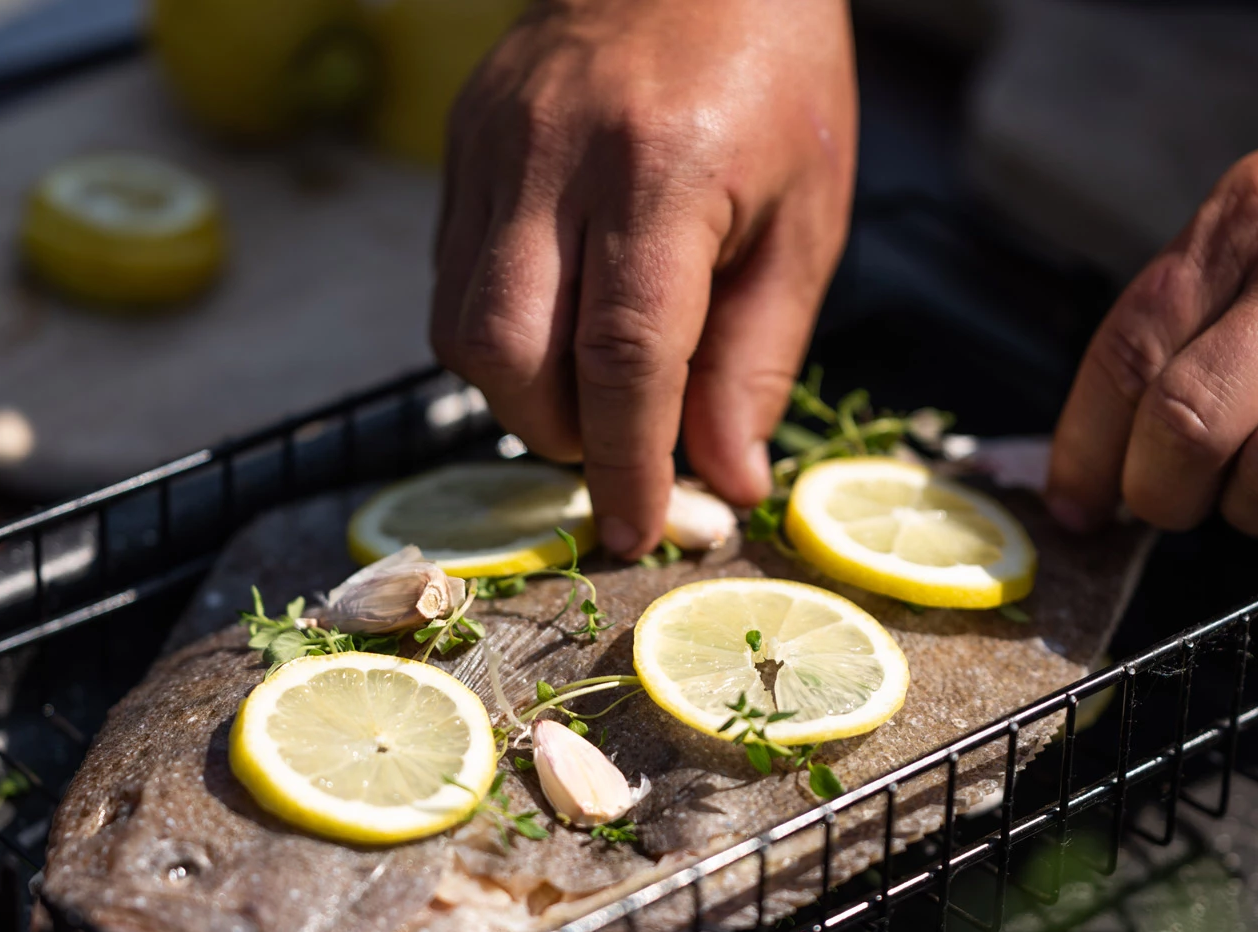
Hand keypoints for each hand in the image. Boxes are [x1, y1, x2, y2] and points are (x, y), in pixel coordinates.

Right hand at [430, 0, 856, 556]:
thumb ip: (757, 359)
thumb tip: (727, 481)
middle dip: (563, 436)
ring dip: (520, 396)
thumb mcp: (808, 220)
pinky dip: (499, 335)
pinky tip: (558, 322)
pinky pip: (450, 277)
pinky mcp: (461, 141)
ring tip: (592, 387)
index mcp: (664, 172)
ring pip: (459, 326)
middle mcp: (557, 156)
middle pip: (510, 354)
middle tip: (623, 444)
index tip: (638, 531)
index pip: (621, 358)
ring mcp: (493, 143)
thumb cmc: (776, 74)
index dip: (627, 465)